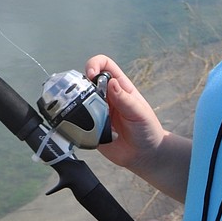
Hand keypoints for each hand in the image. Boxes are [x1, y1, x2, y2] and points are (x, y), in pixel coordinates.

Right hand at [85, 56, 190, 200]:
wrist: (145, 155)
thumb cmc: (147, 130)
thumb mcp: (139, 113)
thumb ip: (125, 100)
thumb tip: (111, 83)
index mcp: (119, 87)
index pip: (104, 66)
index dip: (95, 65)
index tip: (91, 75)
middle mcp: (105, 97)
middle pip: (86, 82)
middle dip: (81, 86)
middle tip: (85, 100)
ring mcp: (96, 112)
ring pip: (78, 101)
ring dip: (76, 105)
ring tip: (85, 116)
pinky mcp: (90, 128)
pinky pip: (77, 122)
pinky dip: (74, 123)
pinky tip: (81, 128)